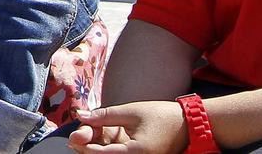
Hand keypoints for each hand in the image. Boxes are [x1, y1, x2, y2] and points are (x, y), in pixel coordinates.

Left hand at [66, 100, 188, 153]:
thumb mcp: (130, 111)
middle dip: (89, 149)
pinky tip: (101, 140)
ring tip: (88, 135)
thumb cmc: (160, 115)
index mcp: (136, 151)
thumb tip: (80, 116)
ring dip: (98, 149)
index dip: (85, 146)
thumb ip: (104, 115)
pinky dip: (108, 150)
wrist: (186, 124)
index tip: (74, 136)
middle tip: (78, 135)